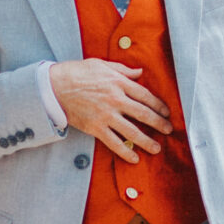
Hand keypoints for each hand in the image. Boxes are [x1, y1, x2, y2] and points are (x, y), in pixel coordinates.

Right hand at [48, 59, 170, 162]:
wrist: (54, 87)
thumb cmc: (76, 73)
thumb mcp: (101, 64)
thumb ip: (123, 70)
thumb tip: (139, 72)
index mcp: (119, 83)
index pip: (146, 96)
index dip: (159, 105)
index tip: (167, 112)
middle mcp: (116, 100)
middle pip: (144, 114)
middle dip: (159, 124)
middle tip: (168, 130)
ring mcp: (106, 115)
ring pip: (132, 131)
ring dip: (147, 141)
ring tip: (156, 148)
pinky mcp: (95, 128)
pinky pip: (114, 142)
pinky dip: (125, 152)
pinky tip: (134, 158)